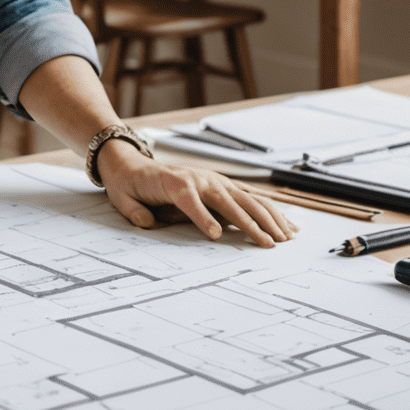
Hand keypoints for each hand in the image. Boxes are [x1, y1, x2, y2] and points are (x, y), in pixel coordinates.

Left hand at [96, 142, 296, 247]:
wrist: (133, 164)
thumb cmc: (131, 185)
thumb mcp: (123, 199)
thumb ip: (135, 212)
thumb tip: (147, 222)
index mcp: (175, 183)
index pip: (190, 200)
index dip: (203, 217)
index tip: (216, 236)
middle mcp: (199, 178)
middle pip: (228, 200)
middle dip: (251, 223)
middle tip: (269, 245)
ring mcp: (214, 180)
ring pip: (247, 198)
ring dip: (268, 217)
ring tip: (286, 237)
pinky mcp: (222, 184)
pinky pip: (250, 197)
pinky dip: (269, 210)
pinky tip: (286, 223)